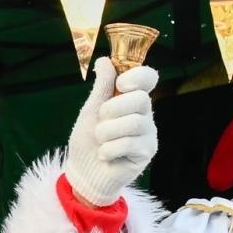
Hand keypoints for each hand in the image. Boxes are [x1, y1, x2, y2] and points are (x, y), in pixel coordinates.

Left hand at [64, 57, 158, 206]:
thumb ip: (101, 88)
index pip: (148, 78)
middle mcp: (144, 113)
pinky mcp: (147, 152)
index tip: (120, 84)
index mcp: (131, 98)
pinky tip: (104, 154)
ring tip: (100, 141)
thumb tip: (105, 60)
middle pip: (140, 99)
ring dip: (107, 132)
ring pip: (134, 122)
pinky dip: (110, 149)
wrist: (84, 172)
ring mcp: (148, 133)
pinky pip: (131, 143)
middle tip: (100, 122)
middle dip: (112, 110)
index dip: (138, 76)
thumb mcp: (91, 110)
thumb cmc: (88, 140)